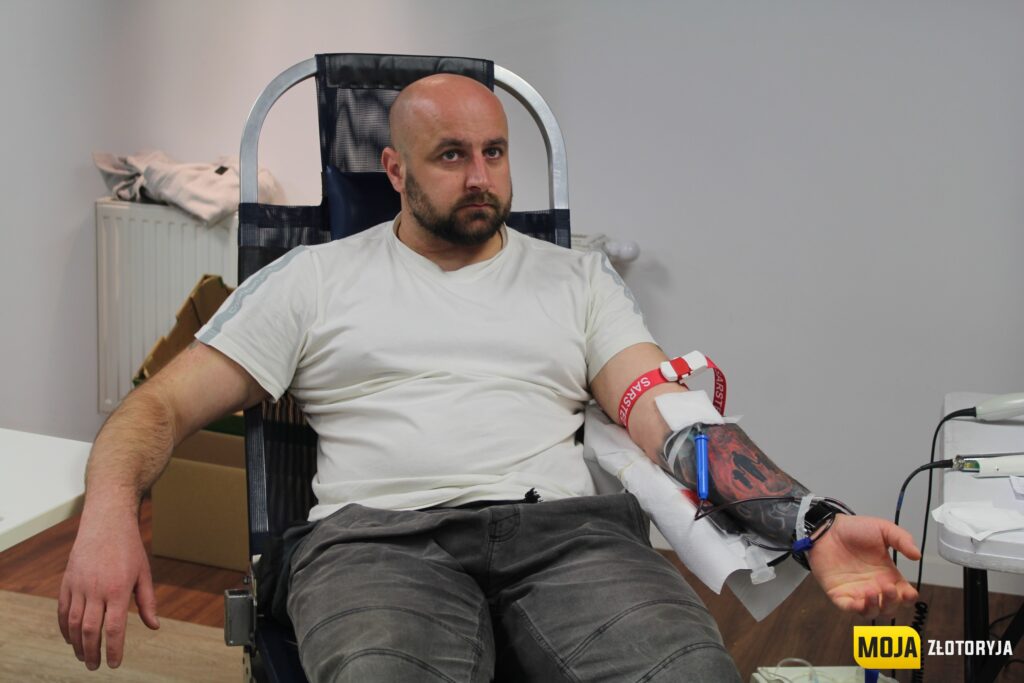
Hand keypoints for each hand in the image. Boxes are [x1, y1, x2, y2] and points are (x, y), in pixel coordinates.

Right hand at [58, 510, 159, 669]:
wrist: (106, 523)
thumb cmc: (129, 548)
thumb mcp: (144, 573)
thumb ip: (147, 602)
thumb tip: (154, 626)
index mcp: (118, 589)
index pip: (114, 628)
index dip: (114, 649)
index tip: (114, 664)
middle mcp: (96, 589)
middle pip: (90, 629)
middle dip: (92, 651)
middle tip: (95, 666)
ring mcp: (78, 586)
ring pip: (73, 622)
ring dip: (77, 643)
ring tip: (83, 656)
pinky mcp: (67, 582)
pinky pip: (62, 610)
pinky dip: (64, 628)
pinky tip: (71, 638)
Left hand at [807, 514, 920, 618]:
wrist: (827, 528)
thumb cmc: (855, 529)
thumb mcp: (883, 529)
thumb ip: (901, 539)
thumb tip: (917, 555)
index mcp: (888, 575)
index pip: (904, 595)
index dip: (909, 598)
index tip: (909, 592)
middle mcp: (875, 587)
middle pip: (890, 607)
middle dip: (892, 602)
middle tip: (888, 588)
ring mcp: (857, 592)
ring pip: (871, 612)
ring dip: (875, 607)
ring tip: (872, 592)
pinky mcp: (839, 594)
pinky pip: (848, 608)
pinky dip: (855, 609)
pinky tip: (858, 601)